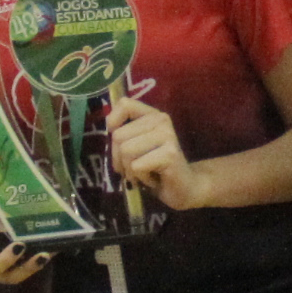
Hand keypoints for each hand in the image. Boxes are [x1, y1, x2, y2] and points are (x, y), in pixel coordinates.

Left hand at [105, 92, 206, 211]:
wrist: (183, 187)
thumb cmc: (155, 167)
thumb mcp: (136, 146)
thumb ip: (124, 133)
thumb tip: (108, 124)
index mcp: (152, 115)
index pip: (125, 104)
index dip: (113, 121)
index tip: (118, 140)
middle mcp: (161, 120)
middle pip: (118, 136)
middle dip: (119, 158)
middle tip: (135, 167)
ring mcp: (167, 135)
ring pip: (125, 151)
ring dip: (129, 170)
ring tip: (144, 173)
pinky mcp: (170, 154)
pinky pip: (136, 166)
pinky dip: (140, 178)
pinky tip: (153, 179)